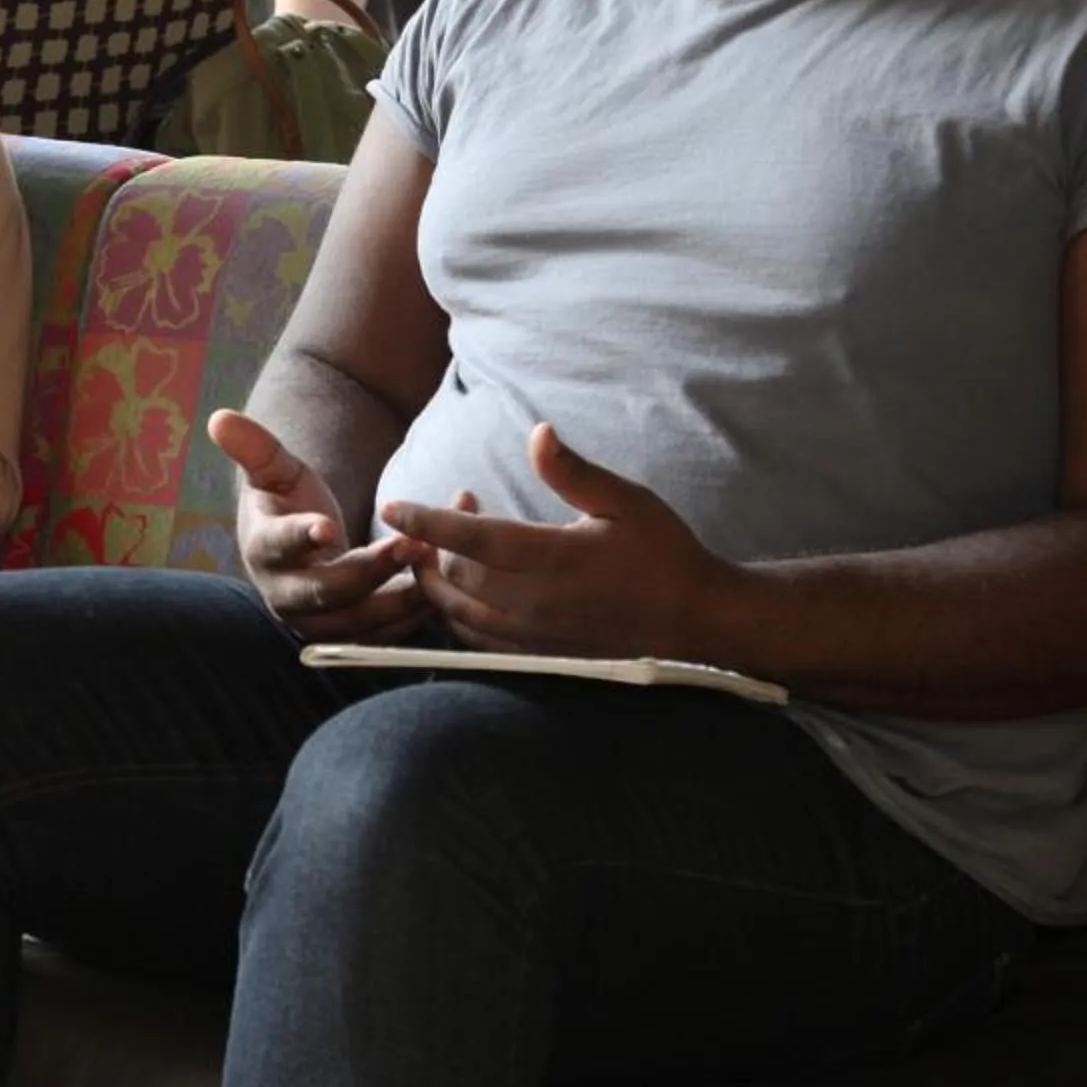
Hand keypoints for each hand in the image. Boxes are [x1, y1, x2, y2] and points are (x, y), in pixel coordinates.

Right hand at [209, 408, 429, 643]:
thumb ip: (254, 447)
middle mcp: (286, 596)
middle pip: (327, 592)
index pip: (278, 546)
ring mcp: (319, 623)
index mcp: (264, 551)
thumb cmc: (287, 502)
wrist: (300, 550)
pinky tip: (443, 580)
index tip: (326, 525)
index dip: (300, 537)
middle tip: (409, 543)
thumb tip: (219, 418)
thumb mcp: (274, 471)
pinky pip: (385, 634)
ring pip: (361, 621)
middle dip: (370, 571)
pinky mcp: (351, 638)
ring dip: (401, 594)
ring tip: (434, 557)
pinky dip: (416, 610)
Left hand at [382, 424, 745, 659]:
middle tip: (461, 499)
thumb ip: (574, 471)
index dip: (425, 521)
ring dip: (439, 577)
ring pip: (457, 611)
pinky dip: (454, 611)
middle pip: (454, 575)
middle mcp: (534, 604)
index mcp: (553, 560)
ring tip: (451, 542)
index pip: (470, 539)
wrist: (696, 621)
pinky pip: (476, 638)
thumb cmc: (664, 553)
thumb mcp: (626, 501)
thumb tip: (536, 432)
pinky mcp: (538, 654)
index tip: (390, 506)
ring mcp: (533, 635)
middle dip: (436, 538)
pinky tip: (463, 584)